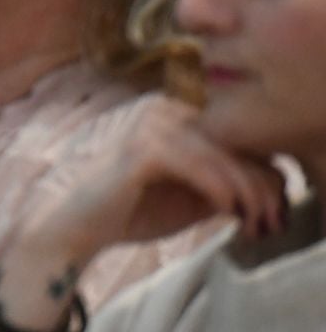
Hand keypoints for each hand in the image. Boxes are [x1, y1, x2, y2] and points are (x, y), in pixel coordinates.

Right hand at [0, 97, 282, 331]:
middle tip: (267, 219)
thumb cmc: (118, 209)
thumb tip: (262, 186)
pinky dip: (221, 189)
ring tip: (255, 221)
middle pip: (230, 139)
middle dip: (256, 180)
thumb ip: (214, 181)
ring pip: (220, 153)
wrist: (63, 224)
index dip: (253, 169)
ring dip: (247, 190)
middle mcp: (156, 108)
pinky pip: (199, 165)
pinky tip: (228, 210)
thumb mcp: (178, 193)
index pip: (227, 132)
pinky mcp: (140, 146)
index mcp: (163, 112)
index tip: (265, 208)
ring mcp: (146, 123)